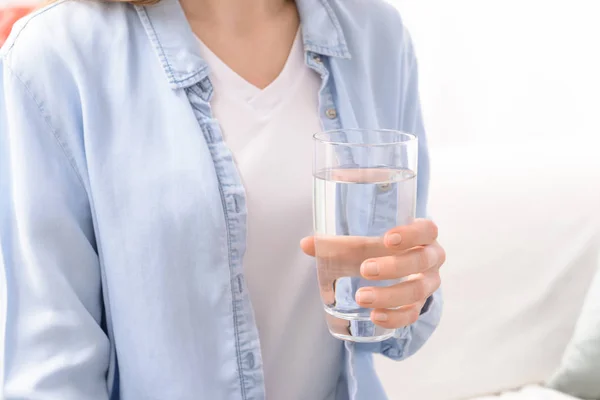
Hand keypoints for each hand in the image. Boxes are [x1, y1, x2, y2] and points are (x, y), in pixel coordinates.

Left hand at [300, 219, 444, 329]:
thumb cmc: (380, 248)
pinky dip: (395, 317)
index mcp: (422, 235)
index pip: (428, 230)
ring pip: (417, 290)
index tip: (387, 239)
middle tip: (365, 269)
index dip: (412, 233)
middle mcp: (431, 258)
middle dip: (394, 266)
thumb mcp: (364, 243)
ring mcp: (428, 284)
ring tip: (362, 297)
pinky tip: (376, 316)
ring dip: (389, 295)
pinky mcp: (419, 306)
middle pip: (422, 261)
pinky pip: (412, 315)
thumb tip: (306, 244)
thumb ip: (338, 244)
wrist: (398, 271)